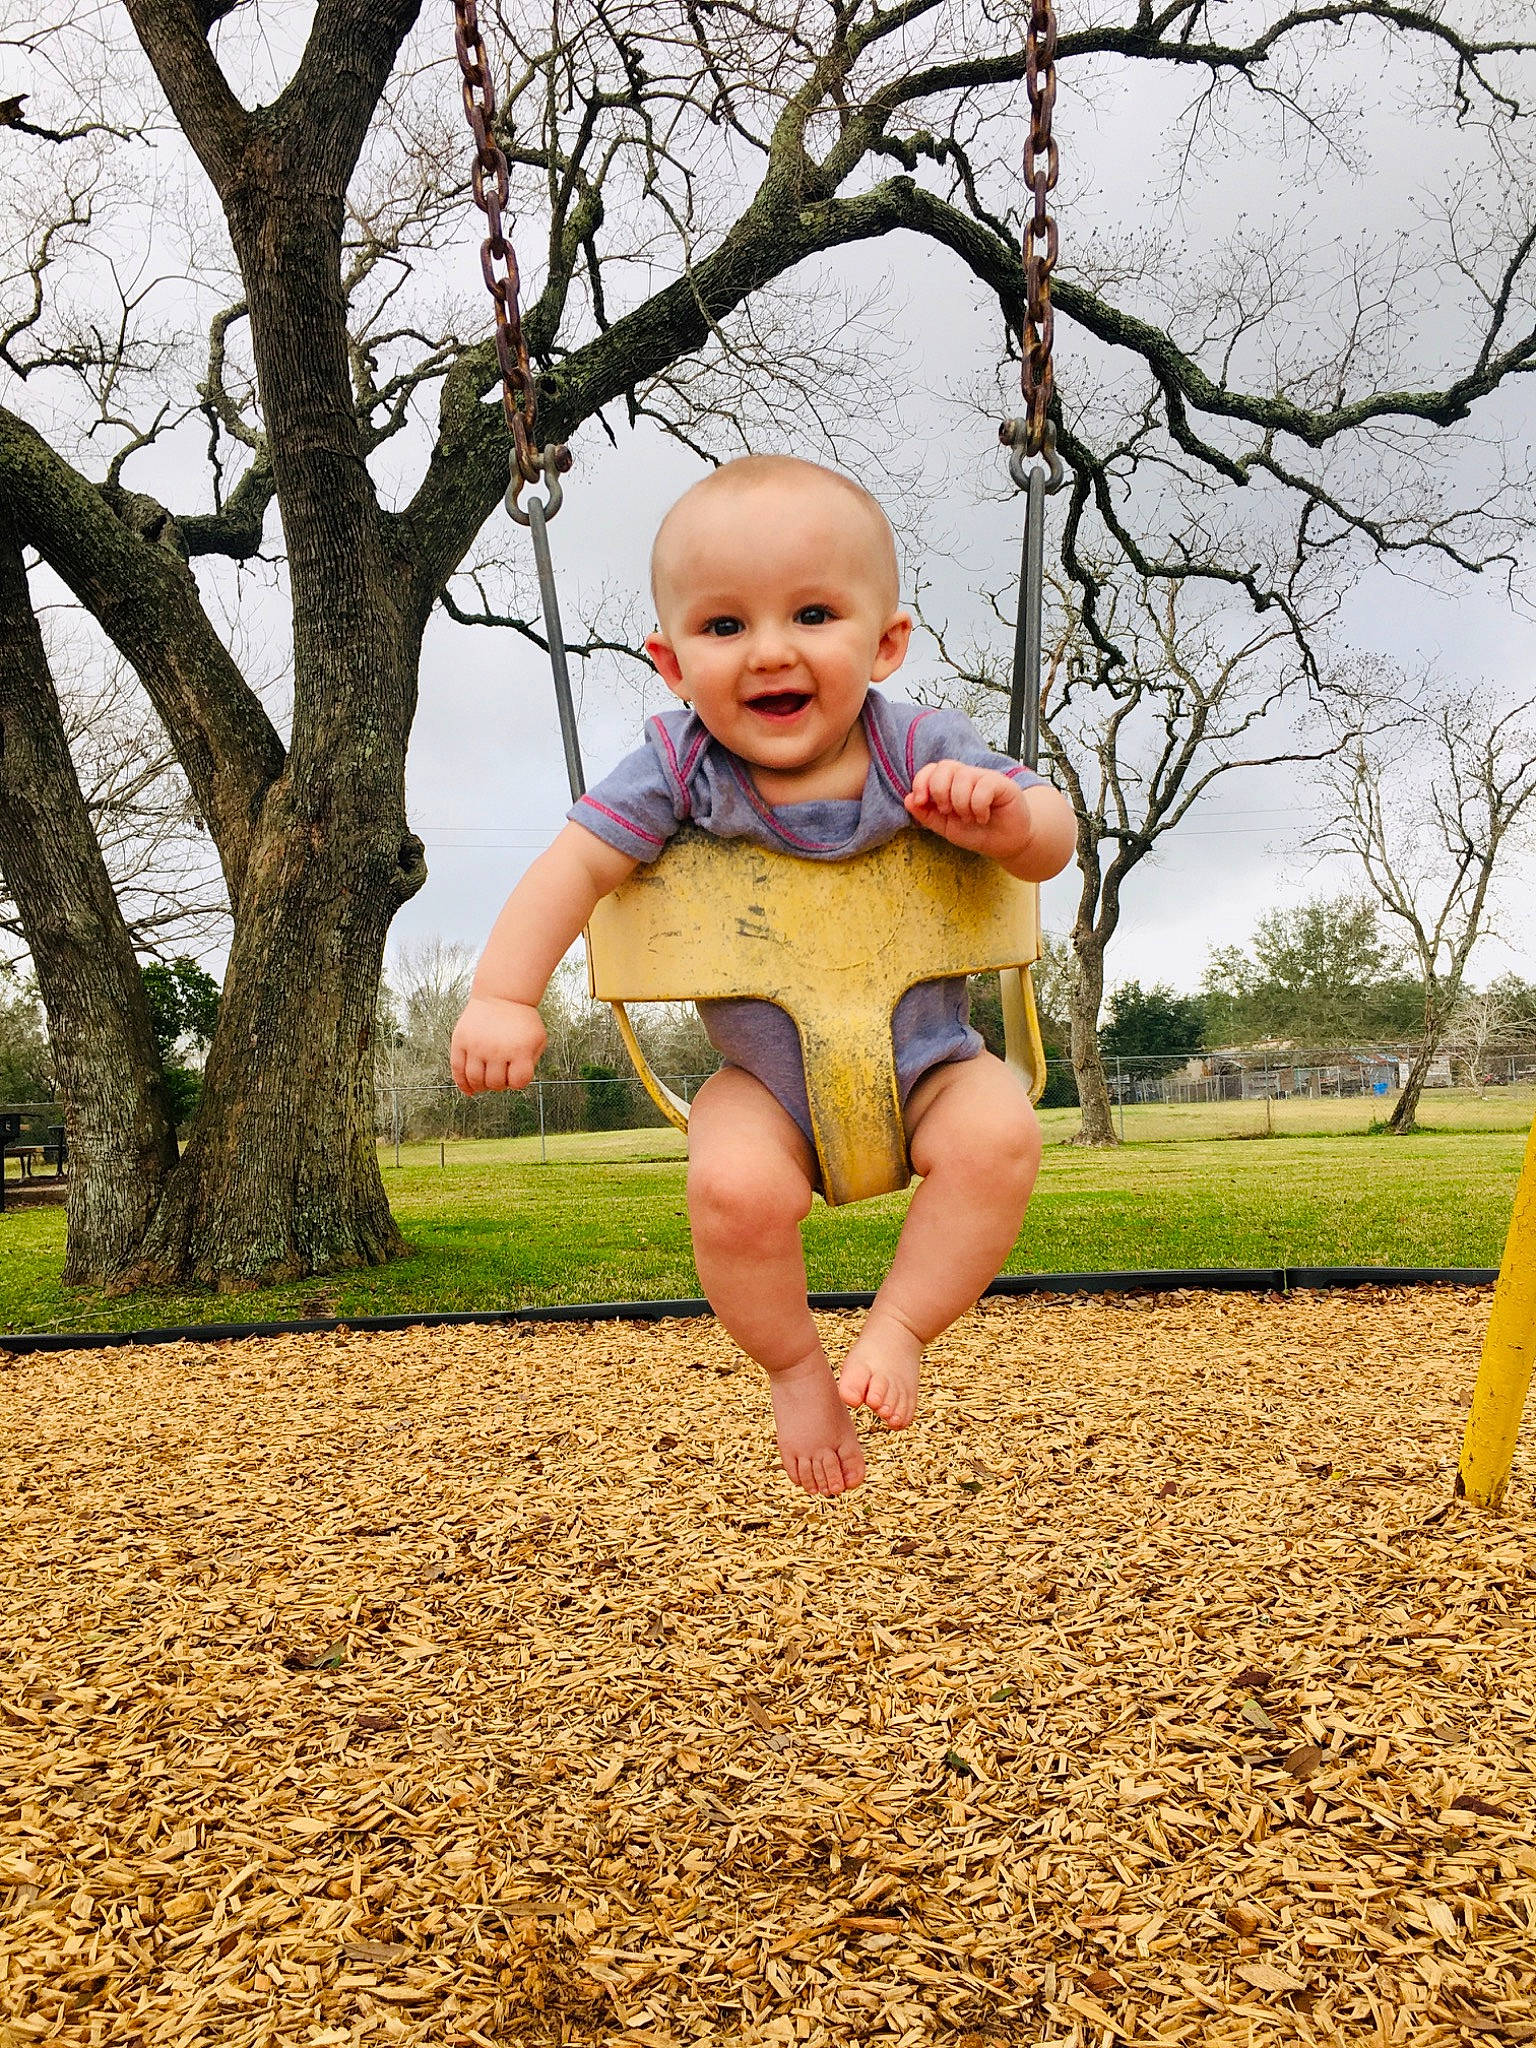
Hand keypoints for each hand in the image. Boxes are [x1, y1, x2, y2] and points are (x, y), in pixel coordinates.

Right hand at [450, 995, 546, 1095]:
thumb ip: (531, 1063)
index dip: (518, 1082)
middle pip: (495, 1083)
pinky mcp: (460, 1041)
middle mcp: (497, 1049)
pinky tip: (468, 1089)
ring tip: (485, 1082)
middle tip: (500, 1076)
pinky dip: (462, 1083)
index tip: (515, 1075)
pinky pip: (457, 1069)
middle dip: (499, 1085)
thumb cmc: (522, 1019)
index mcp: (519, 1050)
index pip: (518, 1082)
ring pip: (475, 1080)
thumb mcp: (538, 1039)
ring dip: (481, 1086)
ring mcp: (476, 1045)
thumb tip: (515, 1083)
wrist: (502, 995)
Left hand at [905, 760, 1023, 853]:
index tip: (920, 801)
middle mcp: (966, 777)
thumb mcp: (945, 827)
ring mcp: (984, 778)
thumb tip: (907, 799)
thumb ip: (926, 814)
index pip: (931, 770)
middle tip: (949, 812)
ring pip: (963, 776)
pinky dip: (979, 807)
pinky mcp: (1002, 783)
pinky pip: (983, 786)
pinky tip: (983, 817)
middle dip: (940, 791)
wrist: (1004, 844)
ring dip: (961, 804)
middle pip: (945, 766)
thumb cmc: (977, 833)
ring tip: (970, 818)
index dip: (921, 782)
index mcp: (950, 784)